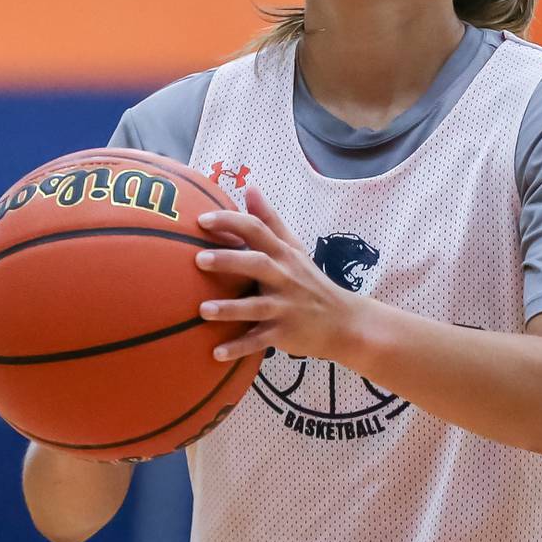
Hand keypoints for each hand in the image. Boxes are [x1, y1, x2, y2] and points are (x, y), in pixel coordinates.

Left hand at [195, 186, 367, 362]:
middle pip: (256, 264)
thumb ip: (269, 220)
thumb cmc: (309, 281)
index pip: (257, 230)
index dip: (230, 223)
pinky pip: (259, 341)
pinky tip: (215, 354)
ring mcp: (284, 307)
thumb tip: (249, 187)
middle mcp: (284, 277)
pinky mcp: (284, 333)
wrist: (343, 321)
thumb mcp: (293, 248)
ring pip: (255, 307)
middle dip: (228, 261)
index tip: (202, 220)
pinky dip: (239, 347)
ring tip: (203, 310)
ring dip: (230, 309)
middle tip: (198, 259)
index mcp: (283, 254)